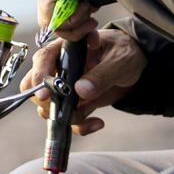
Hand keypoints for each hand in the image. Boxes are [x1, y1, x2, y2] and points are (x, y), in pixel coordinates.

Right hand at [21, 27, 147, 136]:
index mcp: (69, 47)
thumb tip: (81, 91)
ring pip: (49, 107)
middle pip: (36, 85)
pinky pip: (67, 119)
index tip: (45, 94)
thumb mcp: (120, 60)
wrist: (137, 65)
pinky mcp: (75, 102)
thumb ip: (102, 74)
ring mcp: (66, 86)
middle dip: (47, 102)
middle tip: (63, 109)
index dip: (39, 75)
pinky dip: (79, 126)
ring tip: (89, 114)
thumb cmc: (126, 52)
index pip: (44, 57)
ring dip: (65, 117)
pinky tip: (97, 122)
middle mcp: (62, 67)